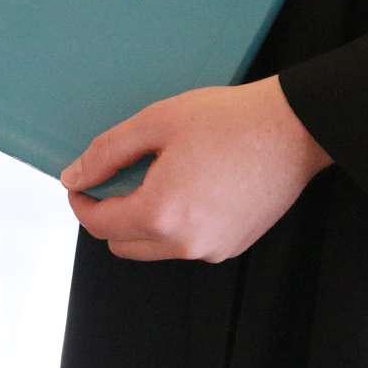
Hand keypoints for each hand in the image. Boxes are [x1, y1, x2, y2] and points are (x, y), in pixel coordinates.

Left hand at [60, 75, 331, 262]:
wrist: (293, 129)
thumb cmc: (227, 119)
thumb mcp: (156, 123)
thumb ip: (107, 153)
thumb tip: (73, 177)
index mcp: (160, 214)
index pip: (100, 224)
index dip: (82, 202)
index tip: (81, 181)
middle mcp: (185, 243)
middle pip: (122, 244)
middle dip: (109, 215)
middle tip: (118, 177)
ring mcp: (213, 249)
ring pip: (154, 248)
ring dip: (143, 222)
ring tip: (158, 178)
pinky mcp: (234, 246)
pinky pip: (187, 244)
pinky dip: (176, 225)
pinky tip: (190, 187)